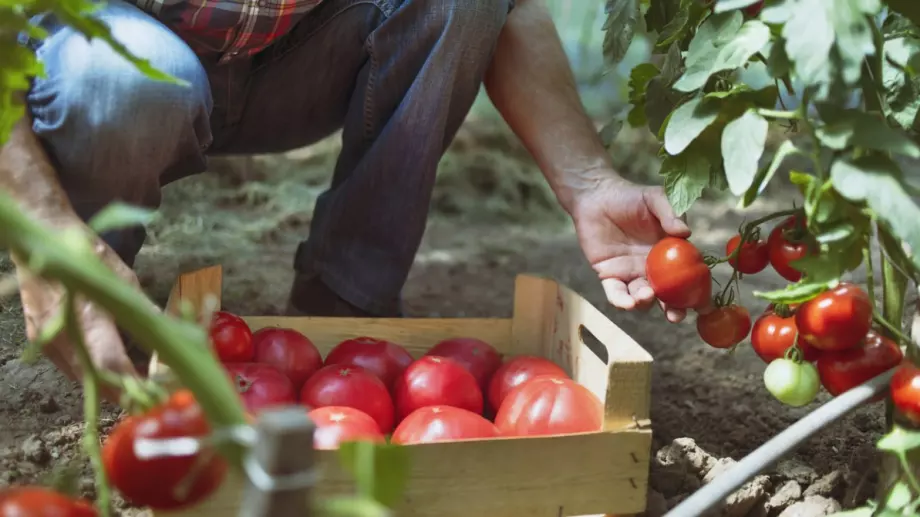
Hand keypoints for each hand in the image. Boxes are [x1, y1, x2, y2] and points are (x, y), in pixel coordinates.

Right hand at [14, 222, 141, 400]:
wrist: (42, 240)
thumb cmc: (88, 256)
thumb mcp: (123, 279)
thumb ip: (144, 311)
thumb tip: (172, 334)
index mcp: (86, 318)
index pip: (111, 364)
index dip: (134, 384)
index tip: (156, 393)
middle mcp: (62, 336)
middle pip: (97, 380)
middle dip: (126, 392)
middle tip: (153, 394)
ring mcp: (48, 342)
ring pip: (84, 378)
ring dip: (111, 384)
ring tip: (140, 381)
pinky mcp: (41, 343)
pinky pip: (72, 368)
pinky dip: (94, 372)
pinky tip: (114, 366)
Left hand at [570, 173, 693, 322]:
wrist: (597, 196)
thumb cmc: (630, 197)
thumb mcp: (655, 199)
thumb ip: (671, 213)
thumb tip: (685, 233)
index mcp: (671, 254)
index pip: (688, 278)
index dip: (698, 293)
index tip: (705, 306)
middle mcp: (653, 269)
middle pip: (667, 296)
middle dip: (674, 310)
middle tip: (676, 316)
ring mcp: (631, 274)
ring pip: (642, 298)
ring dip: (646, 302)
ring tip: (647, 295)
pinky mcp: (609, 275)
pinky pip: (616, 293)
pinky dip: (621, 301)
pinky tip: (627, 302)